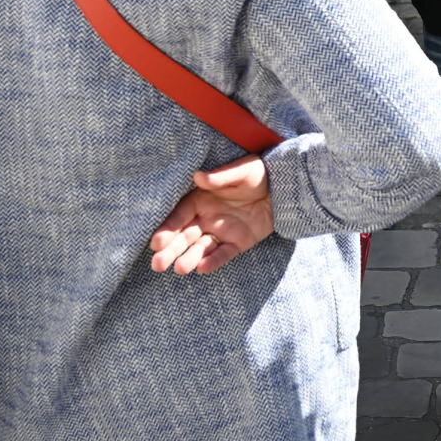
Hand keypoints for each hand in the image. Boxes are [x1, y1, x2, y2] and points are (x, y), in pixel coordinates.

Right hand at [150, 156, 273, 275]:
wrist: (282, 187)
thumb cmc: (257, 173)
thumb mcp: (240, 171)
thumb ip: (220, 177)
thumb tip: (199, 177)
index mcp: (201, 199)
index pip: (180, 216)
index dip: (168, 229)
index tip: (157, 243)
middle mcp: (206, 217)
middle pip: (184, 236)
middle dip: (171, 250)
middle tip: (157, 265)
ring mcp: (221, 231)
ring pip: (201, 248)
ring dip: (189, 258)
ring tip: (180, 269)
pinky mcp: (237, 242)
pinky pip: (223, 254)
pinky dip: (213, 261)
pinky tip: (201, 268)